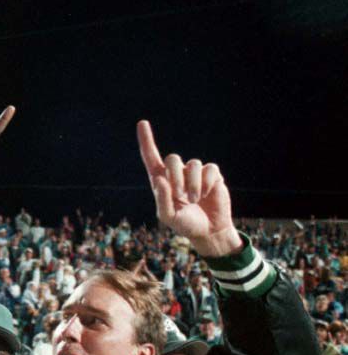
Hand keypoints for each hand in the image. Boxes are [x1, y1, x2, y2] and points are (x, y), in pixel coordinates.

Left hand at [137, 121, 242, 257]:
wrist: (208, 231)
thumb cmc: (185, 224)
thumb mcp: (169, 217)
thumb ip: (162, 200)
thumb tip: (160, 180)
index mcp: (162, 182)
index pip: (151, 158)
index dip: (146, 141)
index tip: (142, 123)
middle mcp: (177, 174)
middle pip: (172, 159)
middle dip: (176, 177)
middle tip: (180, 195)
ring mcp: (195, 173)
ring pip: (193, 164)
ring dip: (193, 185)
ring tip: (194, 199)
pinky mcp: (212, 175)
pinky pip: (209, 169)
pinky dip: (207, 183)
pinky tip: (207, 194)